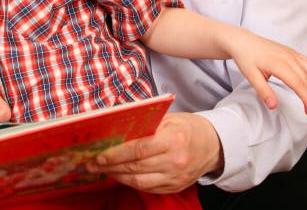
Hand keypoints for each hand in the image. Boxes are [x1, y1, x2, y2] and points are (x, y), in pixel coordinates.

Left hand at [87, 112, 220, 193]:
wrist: (213, 145)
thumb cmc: (187, 128)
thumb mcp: (168, 119)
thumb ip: (144, 124)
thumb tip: (116, 127)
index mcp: (172, 140)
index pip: (138, 149)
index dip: (116, 154)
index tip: (99, 155)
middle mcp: (174, 161)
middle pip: (135, 166)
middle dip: (110, 166)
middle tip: (92, 164)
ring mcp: (175, 177)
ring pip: (139, 181)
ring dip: (117, 176)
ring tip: (103, 170)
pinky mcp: (175, 187)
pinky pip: (148, 188)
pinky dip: (131, 182)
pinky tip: (121, 175)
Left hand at [229, 31, 306, 114]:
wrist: (243, 41)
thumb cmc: (246, 58)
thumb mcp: (251, 76)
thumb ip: (263, 91)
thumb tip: (273, 106)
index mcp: (279, 64)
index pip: (299, 84)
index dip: (306, 98)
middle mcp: (288, 57)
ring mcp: (291, 53)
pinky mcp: (291, 52)